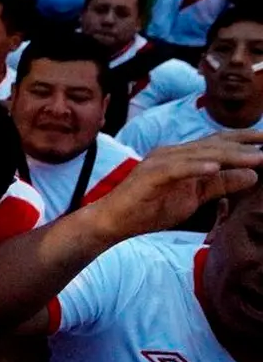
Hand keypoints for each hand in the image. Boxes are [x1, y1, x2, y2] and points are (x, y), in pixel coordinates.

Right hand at [94, 131, 262, 239]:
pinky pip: (176, 169)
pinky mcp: (149, 175)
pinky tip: (215, 168)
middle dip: (243, 145)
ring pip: (199, 155)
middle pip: (212, 146)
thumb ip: (220, 185)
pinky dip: (196, 167)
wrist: (114, 221)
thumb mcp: (193, 198)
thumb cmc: (149, 209)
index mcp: (181, 157)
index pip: (216, 144)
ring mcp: (159, 162)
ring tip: (255, 157)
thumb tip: (253, 174)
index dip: (242, 140)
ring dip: (229, 156)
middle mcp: (171, 154)